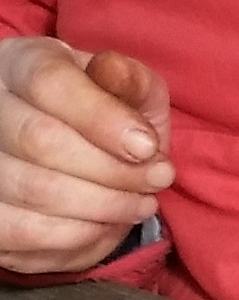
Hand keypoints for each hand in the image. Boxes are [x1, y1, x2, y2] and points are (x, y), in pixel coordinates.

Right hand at [0, 38, 173, 276]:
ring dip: (102, 205)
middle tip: (157, 180)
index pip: (50, 82)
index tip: (148, 147)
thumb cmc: (106, 114)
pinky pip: (19, 232)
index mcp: (22, 63)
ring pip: (33, 189)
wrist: (77, 153)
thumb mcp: (130, 88)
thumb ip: (128, 81)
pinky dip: (75, 236)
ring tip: (140, 204)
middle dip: (113, 168)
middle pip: (41, 140)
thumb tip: (113, 73)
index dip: (102, 117)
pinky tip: (105, 225)